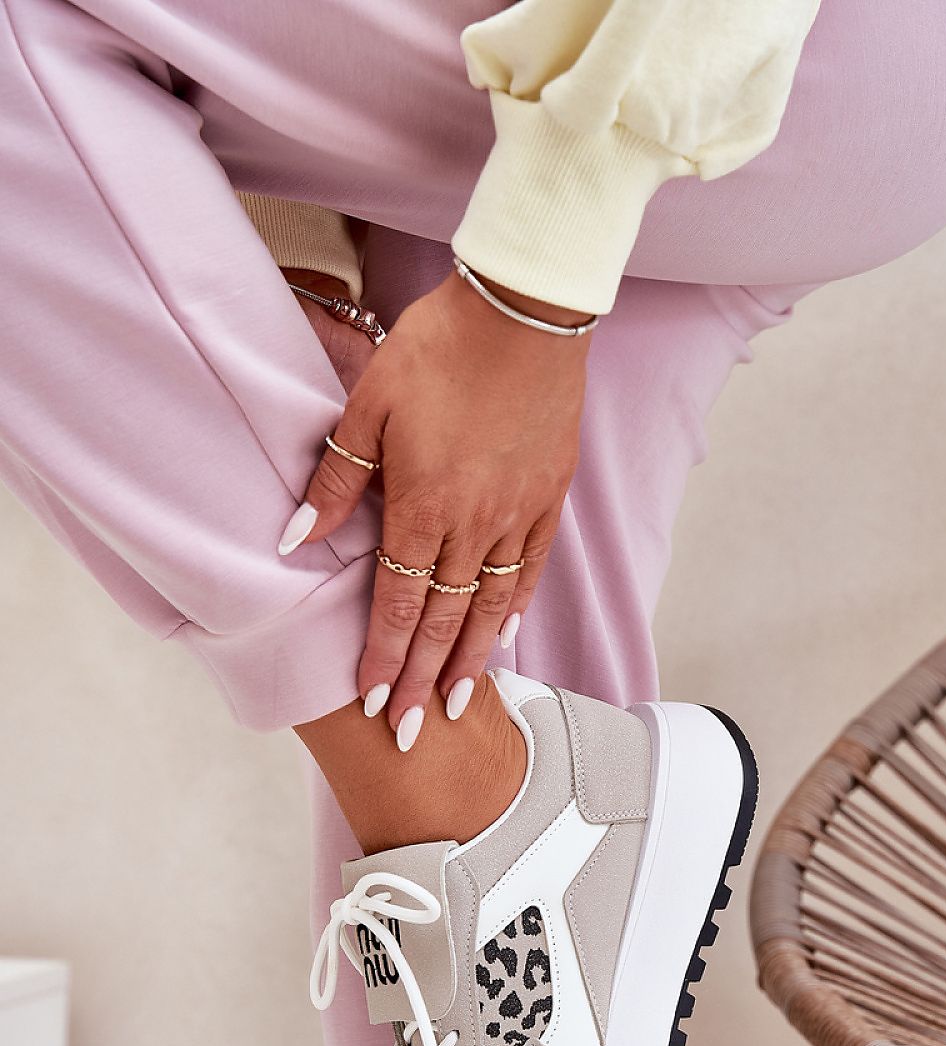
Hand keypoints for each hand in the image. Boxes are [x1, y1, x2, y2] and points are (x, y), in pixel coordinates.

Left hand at [294, 266, 591, 743]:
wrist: (524, 309)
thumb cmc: (438, 348)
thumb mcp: (369, 404)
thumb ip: (336, 479)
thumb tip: (296, 539)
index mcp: (424, 506)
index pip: (399, 603)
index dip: (384, 658)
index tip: (373, 703)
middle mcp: (475, 523)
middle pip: (446, 621)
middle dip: (424, 682)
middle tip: (413, 734)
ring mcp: (518, 513)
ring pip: (492, 605)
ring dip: (472, 660)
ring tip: (458, 704)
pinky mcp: (548, 494)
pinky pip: (531, 568)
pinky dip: (516, 607)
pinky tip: (506, 636)